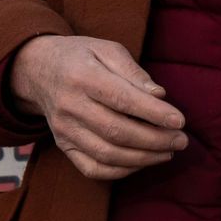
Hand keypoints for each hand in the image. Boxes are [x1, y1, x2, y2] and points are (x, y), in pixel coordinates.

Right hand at [7, 35, 187, 181]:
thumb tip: (159, 96)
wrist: (38, 70)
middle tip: (181, 140)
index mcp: (82, 76)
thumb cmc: (81, 57)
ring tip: (168, 152)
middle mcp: (70, 105)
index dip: (153, 113)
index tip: (179, 121)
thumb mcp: (107, 49)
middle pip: (117, 131)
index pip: (122, 99)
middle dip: (155, 140)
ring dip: (143, 158)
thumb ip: (133, 72)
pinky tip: (142, 161)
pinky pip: (93, 169)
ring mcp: (64, 130)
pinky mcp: (63, 146)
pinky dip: (121, 171)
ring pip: (107, 154)